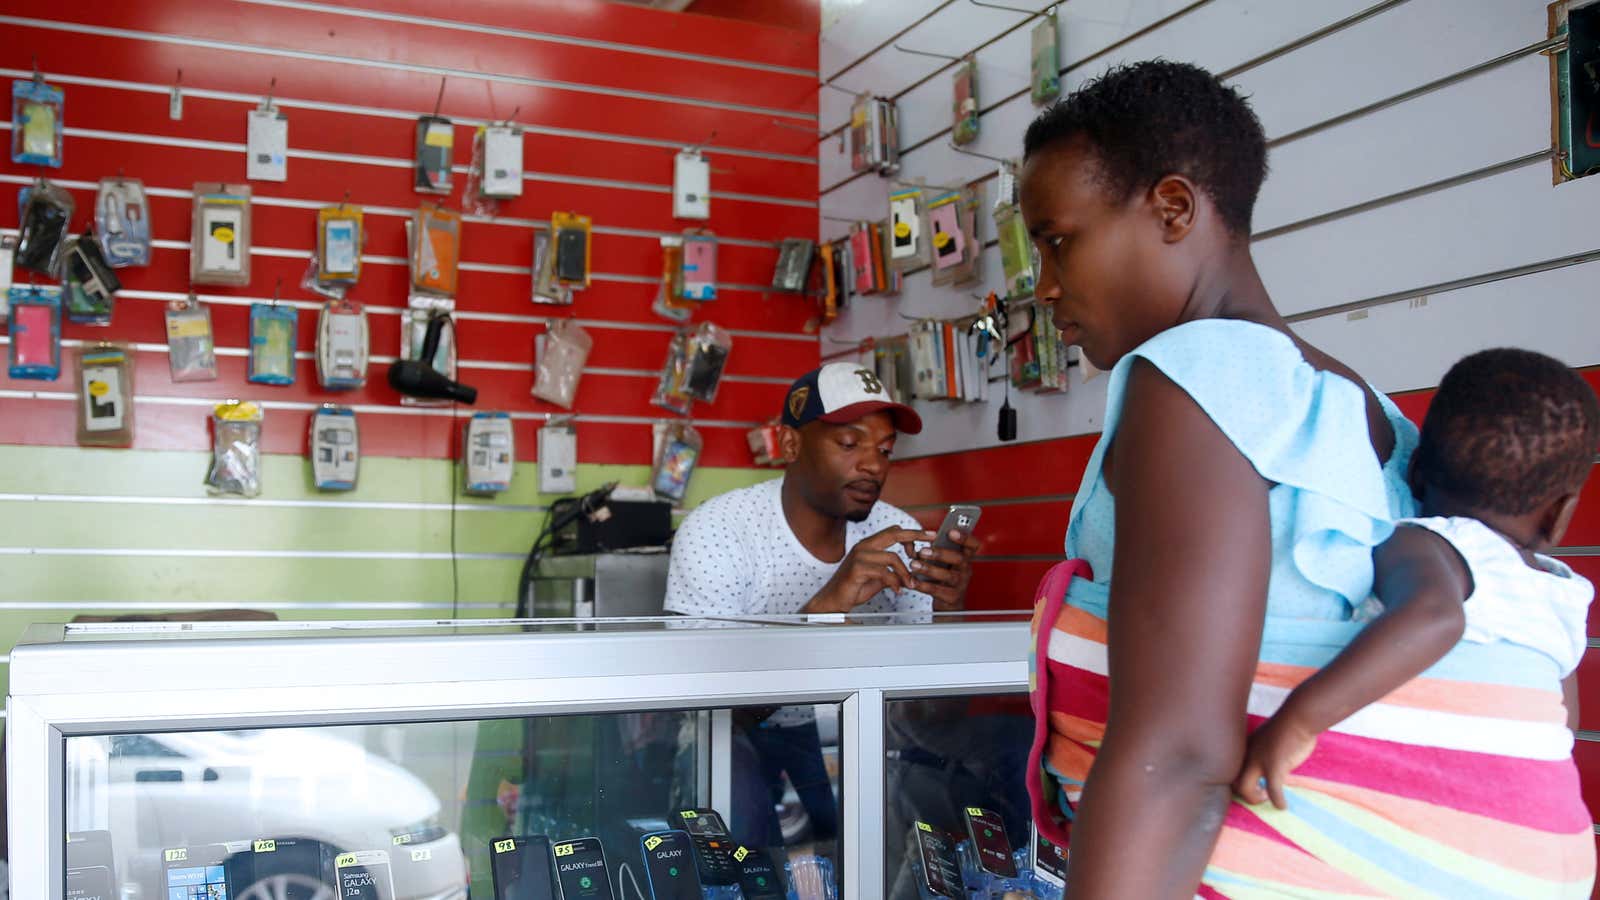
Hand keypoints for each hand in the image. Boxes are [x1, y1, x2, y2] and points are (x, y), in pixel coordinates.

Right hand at [804, 526, 926, 613]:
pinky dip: (894, 582)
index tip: (928, 535)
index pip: (893, 531)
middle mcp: (864, 546)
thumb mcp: (878, 579)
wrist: (834, 600)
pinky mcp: (858, 568)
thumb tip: (909, 574)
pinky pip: (884, 572)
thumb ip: (892, 572)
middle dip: (915, 536)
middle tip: (930, 540)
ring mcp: (860, 556)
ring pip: (893, 557)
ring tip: (910, 584)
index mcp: (869, 545)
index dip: (912, 533)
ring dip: (906, 572)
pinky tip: (897, 591)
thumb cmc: (853, 588)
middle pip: (894, 533)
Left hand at [910, 529, 981, 610]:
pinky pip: (938, 590)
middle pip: (959, 559)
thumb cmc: (945, 579)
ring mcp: (960, 584)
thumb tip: (922, 537)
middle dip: (940, 554)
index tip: (951, 531)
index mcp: (965, 559)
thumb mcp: (946, 563)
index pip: (972, 546)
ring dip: (929, 569)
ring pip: (948, 576)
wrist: (949, 604)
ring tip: (914, 565)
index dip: (965, 538)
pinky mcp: (952, 597)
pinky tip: (913, 581)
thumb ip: (939, 550)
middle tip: (923, 551)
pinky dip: (924, 585)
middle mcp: (965, 570)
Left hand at [1231, 710, 1317, 809]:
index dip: (1238, 782)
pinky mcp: (1275, 766)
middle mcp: (1247, 755)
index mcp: (1245, 749)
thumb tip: (1266, 765)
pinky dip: (1277, 801)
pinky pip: (1272, 790)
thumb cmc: (1288, 727)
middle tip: (1260, 795)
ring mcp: (1259, 761)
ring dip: (1255, 798)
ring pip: (1245, 788)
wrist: (1298, 717)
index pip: (1230, 770)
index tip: (1253, 786)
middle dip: (1244, 793)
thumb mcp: (1267, 738)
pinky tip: (1282, 806)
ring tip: (1267, 798)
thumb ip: (1262, 751)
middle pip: (1233, 782)